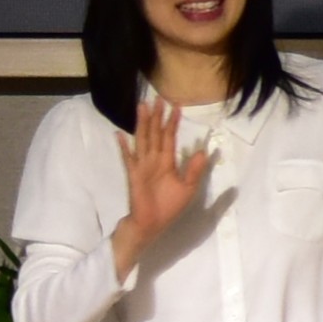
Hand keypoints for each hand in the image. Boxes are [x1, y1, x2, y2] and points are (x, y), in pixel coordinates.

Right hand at [114, 97, 215, 262]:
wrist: (152, 224)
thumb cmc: (169, 207)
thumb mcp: (188, 188)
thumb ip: (194, 170)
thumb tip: (203, 151)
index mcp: (167, 162)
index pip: (170, 138)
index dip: (172, 123)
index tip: (176, 107)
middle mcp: (154, 160)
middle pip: (155, 133)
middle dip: (157, 116)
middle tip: (158, 97)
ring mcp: (142, 166)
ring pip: (143, 139)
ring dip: (143, 123)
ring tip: (142, 106)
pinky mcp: (133, 174)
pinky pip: (128, 158)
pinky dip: (124, 146)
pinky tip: (119, 134)